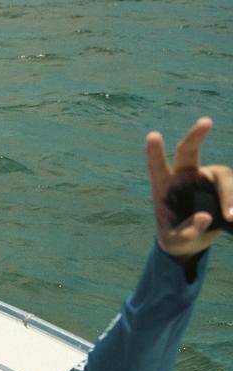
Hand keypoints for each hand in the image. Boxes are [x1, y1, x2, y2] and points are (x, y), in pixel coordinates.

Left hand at [148, 116, 231, 258]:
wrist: (192, 241)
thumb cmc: (176, 238)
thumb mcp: (176, 242)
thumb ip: (187, 232)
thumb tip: (205, 217)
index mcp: (164, 187)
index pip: (158, 167)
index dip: (155, 152)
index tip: (152, 136)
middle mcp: (185, 176)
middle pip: (189, 151)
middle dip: (196, 135)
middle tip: (205, 121)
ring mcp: (206, 178)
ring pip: (223, 176)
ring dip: (230, 195)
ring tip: (231, 217)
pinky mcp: (223, 185)